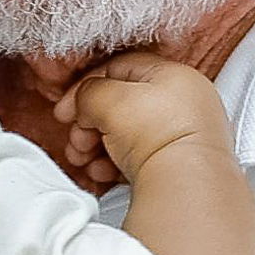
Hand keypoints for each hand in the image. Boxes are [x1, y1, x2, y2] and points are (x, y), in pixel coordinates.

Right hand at [56, 51, 230, 191]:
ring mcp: (186, 135)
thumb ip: (88, 92)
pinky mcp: (182, 165)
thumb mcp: (108, 100)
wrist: (186, 184)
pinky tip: (104, 173)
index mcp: (173, 75)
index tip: (68, 109)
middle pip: (121, 105)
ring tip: (86, 160)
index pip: (119, 69)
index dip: (86, 88)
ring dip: (98, 147)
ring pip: (128, 135)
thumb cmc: (160, 138)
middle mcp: (185, 102)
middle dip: (90, 125)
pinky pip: (140, 158)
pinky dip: (117, 165)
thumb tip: (83, 102)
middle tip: (78, 140)